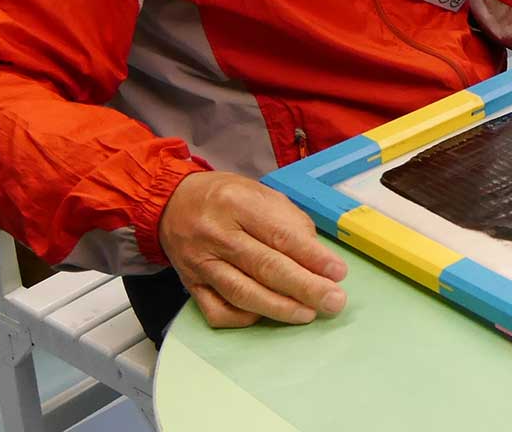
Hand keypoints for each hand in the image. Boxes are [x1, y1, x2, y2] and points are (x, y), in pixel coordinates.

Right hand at [157, 171, 348, 328]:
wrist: (173, 203)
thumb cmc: (226, 198)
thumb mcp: (260, 193)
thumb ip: (290, 223)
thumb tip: (317, 259)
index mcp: (237, 203)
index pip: (280, 234)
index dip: (312, 256)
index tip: (338, 272)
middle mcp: (215, 234)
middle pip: (264, 267)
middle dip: (304, 288)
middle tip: (333, 301)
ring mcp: (200, 263)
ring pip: (242, 293)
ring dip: (280, 308)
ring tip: (308, 314)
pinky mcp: (190, 285)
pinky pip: (218, 311)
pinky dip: (244, 318)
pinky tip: (267, 316)